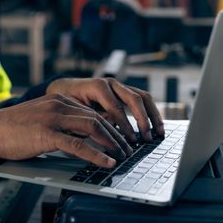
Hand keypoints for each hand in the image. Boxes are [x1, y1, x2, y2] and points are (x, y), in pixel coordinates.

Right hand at [0, 94, 132, 167]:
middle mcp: (59, 104)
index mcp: (58, 99)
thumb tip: (80, 137)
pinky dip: (96, 154)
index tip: (121, 138)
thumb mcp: (40, 117)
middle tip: (128, 149)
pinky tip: (106, 162)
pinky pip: (77, 144)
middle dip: (117, 135)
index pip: (93, 111)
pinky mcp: (46, 134)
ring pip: (93, 127)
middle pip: (98, 118)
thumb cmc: (10, 128)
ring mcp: (53, 117)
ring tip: (122, 156)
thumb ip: (60, 122)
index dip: (111, 126)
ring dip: (112, 143)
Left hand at [46, 78, 163, 141]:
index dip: (125, 124)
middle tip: (146, 137)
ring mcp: (119, 86)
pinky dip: (151, 113)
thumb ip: (89, 120)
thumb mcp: (73, 112)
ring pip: (142, 97)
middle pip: (134, 98)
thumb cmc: (67, 102)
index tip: (130, 139)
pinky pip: (142, 100)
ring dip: (152, 115)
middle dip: (142, 119)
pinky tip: (156, 127)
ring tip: (159, 133)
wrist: (64, 89)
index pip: (116, 106)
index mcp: (97, 86)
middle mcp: (111, 83)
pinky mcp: (124, 92)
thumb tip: (106, 133)